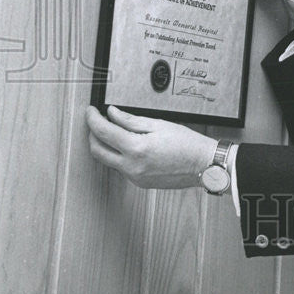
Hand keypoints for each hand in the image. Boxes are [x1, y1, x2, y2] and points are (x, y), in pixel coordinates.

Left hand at [86, 105, 215, 188]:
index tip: (91, 111)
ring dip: (105, 145)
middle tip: (96, 121)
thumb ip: (132, 120)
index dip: (92, 119)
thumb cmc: (188, 144)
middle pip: (97, 150)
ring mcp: (134, 177)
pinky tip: (129, 146)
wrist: (203, 165)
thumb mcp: (160, 125)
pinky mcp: (139, 182)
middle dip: (92, 134)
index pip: (103, 132)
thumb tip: (113, 114)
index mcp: (137, 148)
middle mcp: (132, 166)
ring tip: (112, 131)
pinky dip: (119, 155)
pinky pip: (121, 167)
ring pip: (107, 160)